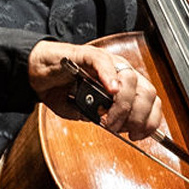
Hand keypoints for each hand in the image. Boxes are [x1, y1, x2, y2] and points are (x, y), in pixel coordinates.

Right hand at [27, 40, 161, 139]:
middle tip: (118, 128)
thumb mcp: (85, 111)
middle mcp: (120, 71)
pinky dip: (110, 77)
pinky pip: (104, 62)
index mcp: (124, 84)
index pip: (151, 100)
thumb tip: (112, 126)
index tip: (139, 134)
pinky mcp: (87, 54)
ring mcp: (106, 61)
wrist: (37, 72)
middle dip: (137, 116)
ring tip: (106, 118)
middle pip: (146, 92)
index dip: (149, 120)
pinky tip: (110, 90)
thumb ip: (100, 117)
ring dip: (122, 105)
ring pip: (130, 80)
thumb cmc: (61, 89)